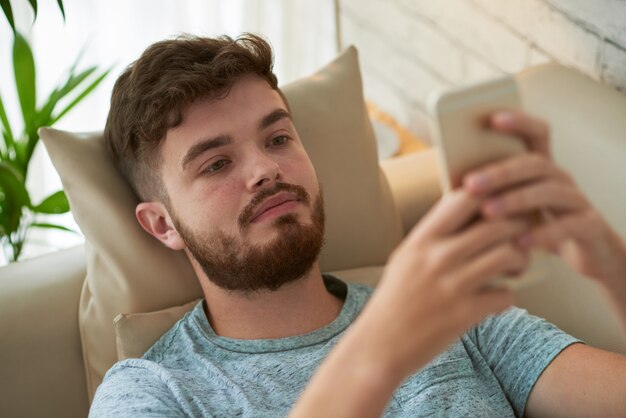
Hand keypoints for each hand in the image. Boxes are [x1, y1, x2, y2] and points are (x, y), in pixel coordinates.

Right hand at [354, 188, 529, 381]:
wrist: (379, 344)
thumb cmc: (395, 299)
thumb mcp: (405, 258)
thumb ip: (434, 235)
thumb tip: (470, 214)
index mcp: (421, 240)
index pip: (464, 199)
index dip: (490, 196)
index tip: (498, 207)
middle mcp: (437, 257)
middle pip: (496, 225)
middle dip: (517, 229)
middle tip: (519, 238)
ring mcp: (452, 285)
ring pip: (508, 255)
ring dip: (520, 260)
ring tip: (515, 268)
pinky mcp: (464, 314)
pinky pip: (506, 294)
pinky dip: (508, 296)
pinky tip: (497, 297)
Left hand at [463, 110, 625, 284]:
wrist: (585, 252)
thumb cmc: (538, 224)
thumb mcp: (515, 205)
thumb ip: (493, 193)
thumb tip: (453, 184)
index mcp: (542, 167)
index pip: (536, 133)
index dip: (519, 122)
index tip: (493, 118)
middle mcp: (561, 177)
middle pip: (534, 164)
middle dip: (500, 172)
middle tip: (470, 184)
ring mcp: (577, 200)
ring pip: (550, 191)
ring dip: (516, 200)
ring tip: (488, 212)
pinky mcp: (589, 226)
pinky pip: (568, 226)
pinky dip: (543, 234)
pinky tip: (519, 242)